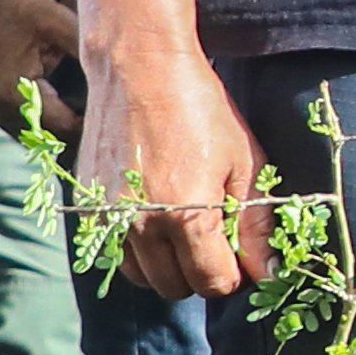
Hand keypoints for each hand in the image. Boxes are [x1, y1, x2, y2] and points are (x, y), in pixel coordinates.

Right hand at [93, 43, 279, 300]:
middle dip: (200, 273)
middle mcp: (141, 224)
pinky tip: (154, 215)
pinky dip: (137, 249)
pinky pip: (115, 253)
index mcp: (187, 215)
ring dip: (166, 265)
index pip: (212, 282)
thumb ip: (255, 225)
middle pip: (175, 287)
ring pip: (142, 277)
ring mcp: (108, 217)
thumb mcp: (245, 163)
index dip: (232, 275)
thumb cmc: (201, 109)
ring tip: (183, 226)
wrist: (140, 67)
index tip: (238, 255)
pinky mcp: (87, 205)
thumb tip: (268, 273)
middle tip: (212, 238)